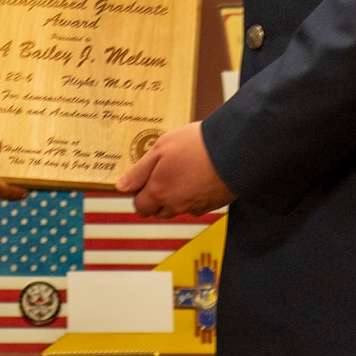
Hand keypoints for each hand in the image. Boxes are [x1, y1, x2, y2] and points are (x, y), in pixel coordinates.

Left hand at [116, 122, 234, 217]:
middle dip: (155, 196)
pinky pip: (197, 205)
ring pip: (178, 209)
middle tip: (161, 173)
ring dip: (174, 197)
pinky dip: (194, 195)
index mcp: (159, 193)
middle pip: (158, 211)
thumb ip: (139, 171)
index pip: (140, 206)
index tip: (141, 180)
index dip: (138, 193)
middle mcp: (177, 206)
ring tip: (181, 172)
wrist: (234, 148)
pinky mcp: (214, 204)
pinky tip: (198, 176)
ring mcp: (197, 207)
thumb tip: (121, 186)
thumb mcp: (160, 149)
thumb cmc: (196, 145)